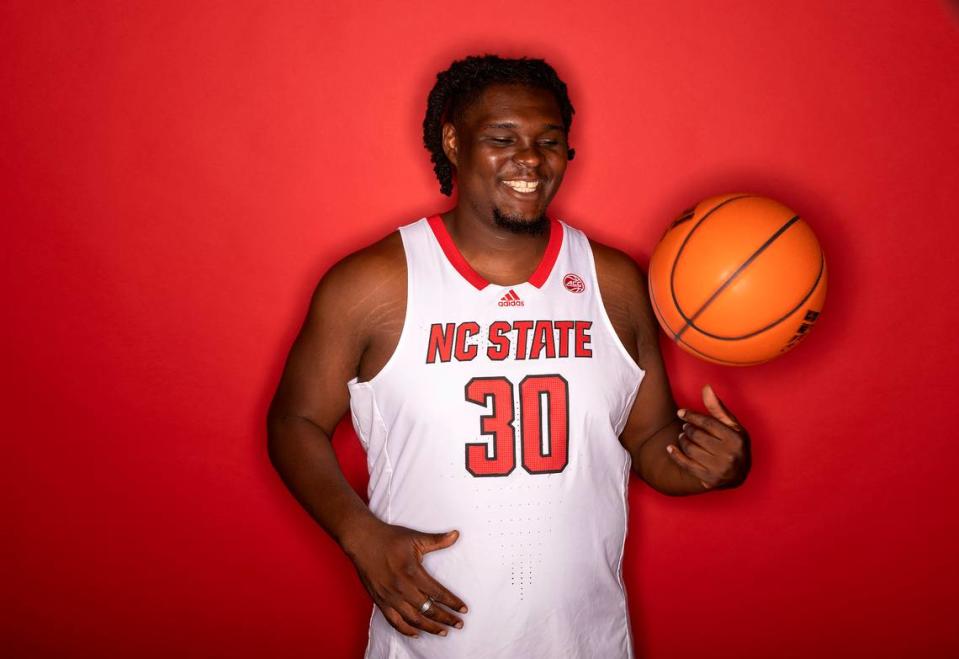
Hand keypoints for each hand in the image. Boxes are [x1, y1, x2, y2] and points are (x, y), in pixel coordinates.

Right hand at [344, 519, 467, 637]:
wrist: (362, 540)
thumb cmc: (390, 538)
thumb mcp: (415, 538)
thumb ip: (437, 540)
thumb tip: (456, 534)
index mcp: (412, 572)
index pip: (437, 593)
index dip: (452, 603)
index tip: (464, 610)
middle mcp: (401, 588)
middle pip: (428, 609)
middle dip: (446, 618)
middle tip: (459, 624)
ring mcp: (389, 597)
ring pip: (413, 619)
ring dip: (430, 627)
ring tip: (443, 632)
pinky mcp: (380, 601)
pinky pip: (394, 621)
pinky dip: (406, 630)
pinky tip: (417, 633)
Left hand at [666, 384, 749, 489]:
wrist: (740, 474)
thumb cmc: (734, 444)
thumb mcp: (732, 425)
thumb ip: (717, 407)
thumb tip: (706, 387)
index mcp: (737, 438)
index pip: (708, 423)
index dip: (692, 416)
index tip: (681, 412)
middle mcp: (730, 455)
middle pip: (697, 436)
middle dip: (688, 429)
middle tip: (685, 427)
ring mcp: (720, 469)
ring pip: (691, 450)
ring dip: (682, 441)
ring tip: (682, 436)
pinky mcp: (710, 480)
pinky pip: (687, 465)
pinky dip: (676, 455)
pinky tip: (670, 448)